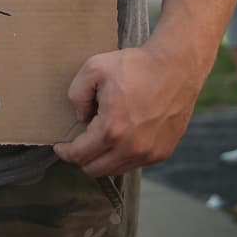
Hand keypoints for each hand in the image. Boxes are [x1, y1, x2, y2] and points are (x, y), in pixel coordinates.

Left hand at [53, 46, 198, 175]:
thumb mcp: (94, 69)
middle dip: (81, 157)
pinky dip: (122, 154)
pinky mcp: (163, 152)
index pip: (80, 155)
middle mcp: (132, 148)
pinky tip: (120, 136)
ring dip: (102, 157)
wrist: (176, 67)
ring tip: (100, 136)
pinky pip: (134, 162)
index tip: (60, 146)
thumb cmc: (135, 66)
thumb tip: (81, 118)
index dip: (65, 152)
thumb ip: (77, 95)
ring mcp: (149, 153)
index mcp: (112, 130)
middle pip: (95, 169)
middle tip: (77, 142)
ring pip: (115, 169)